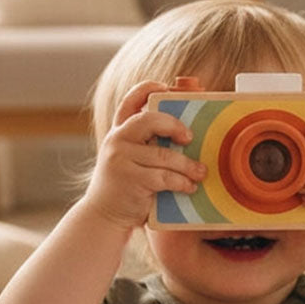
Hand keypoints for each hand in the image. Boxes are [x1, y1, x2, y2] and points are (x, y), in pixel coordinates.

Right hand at [81, 81, 206, 232]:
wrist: (103, 216)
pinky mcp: (131, 179)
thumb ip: (147, 145)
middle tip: (189, 138)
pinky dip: (182, 182)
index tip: (166, 87)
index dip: (148, 88)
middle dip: (174, 125)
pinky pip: (165, 176)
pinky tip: (189, 186)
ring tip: (200, 172)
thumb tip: (186, 135)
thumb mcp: (129, 159)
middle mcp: (117, 140)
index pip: (130, 101)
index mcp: (119, 132)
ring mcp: (121, 159)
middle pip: (148, 119)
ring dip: (188, 164)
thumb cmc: (125, 186)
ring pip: (164, 154)